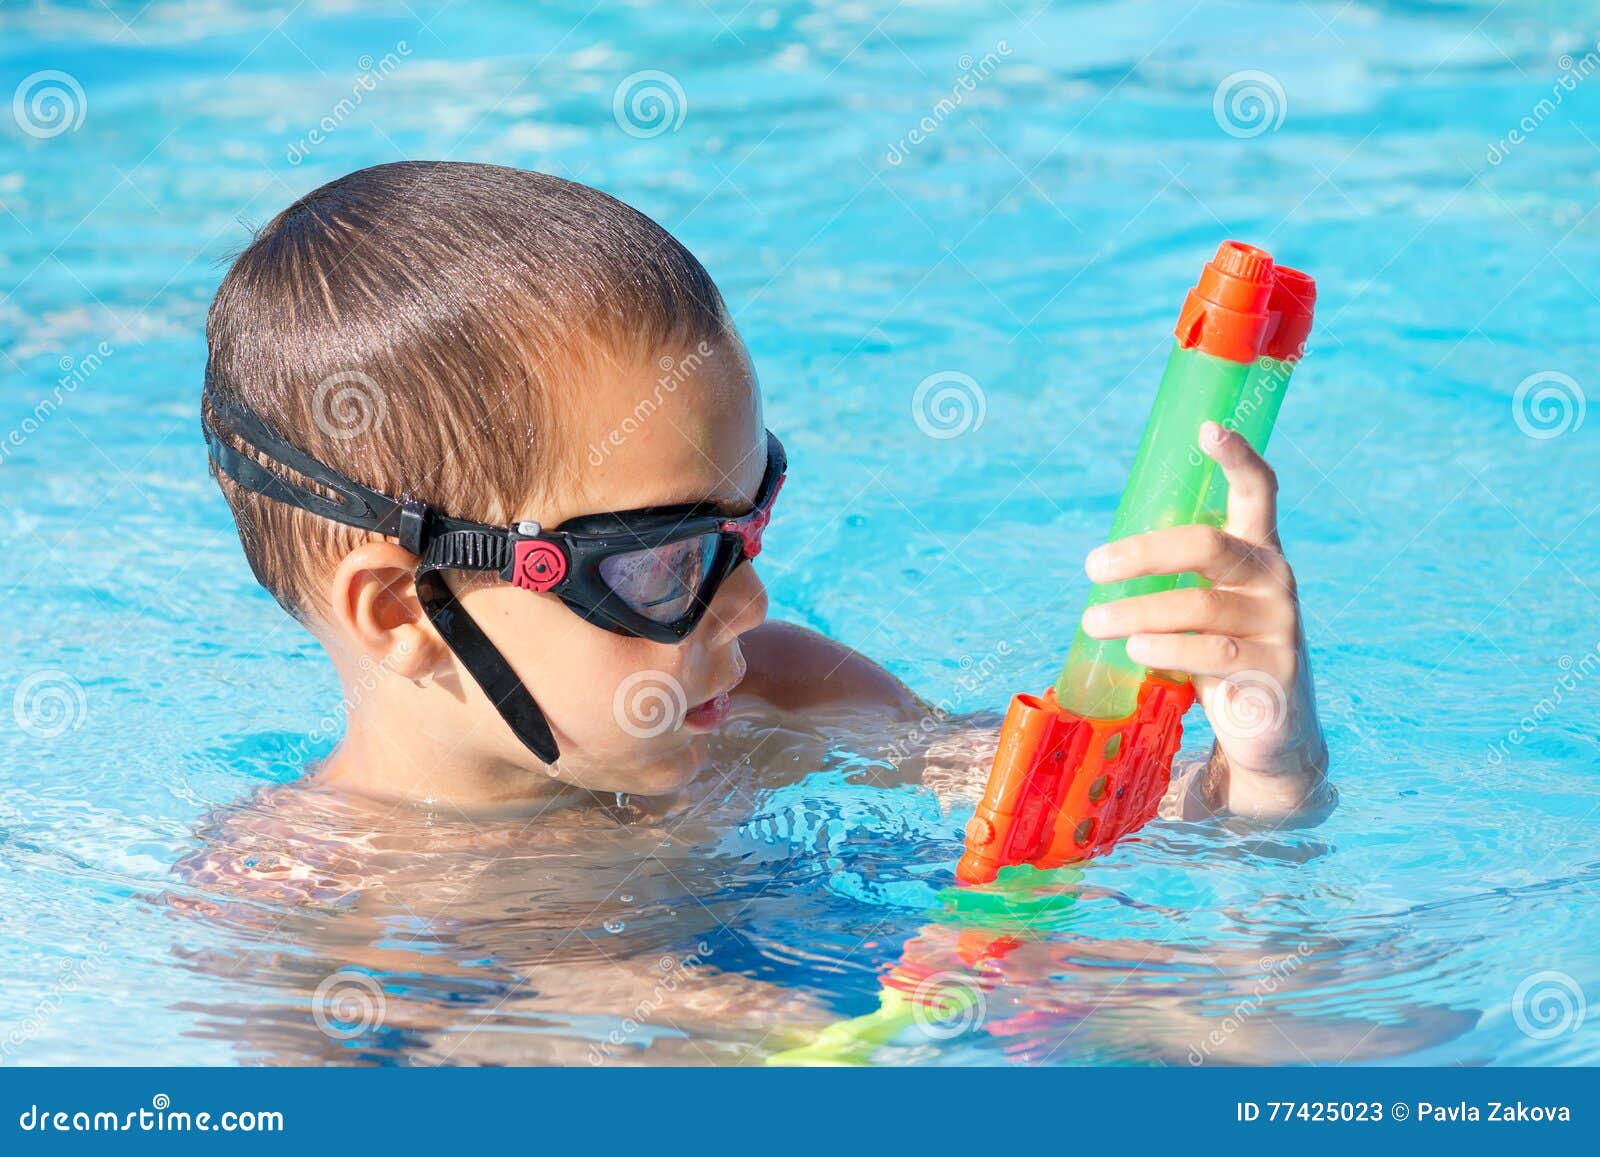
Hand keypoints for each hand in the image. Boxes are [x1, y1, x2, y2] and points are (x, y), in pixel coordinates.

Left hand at [1078, 421, 1327, 818]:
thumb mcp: (1204, 605)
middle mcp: (1276, 578)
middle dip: (1142, 553)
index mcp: (1258, 550)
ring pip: (1198, 606)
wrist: (1271, 730)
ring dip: (1136, 613)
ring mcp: (1281, 625)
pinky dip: (1165, 650)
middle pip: (1207, 546)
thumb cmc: (1222, 652)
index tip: (1208, 429)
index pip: (1258, 491)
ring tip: (1094, 623)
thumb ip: (1177, 577)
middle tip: (1093, 567)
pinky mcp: (1275, 671)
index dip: (1237, 456)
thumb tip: (1101, 561)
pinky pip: (1210, 653)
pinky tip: (1137, 652)